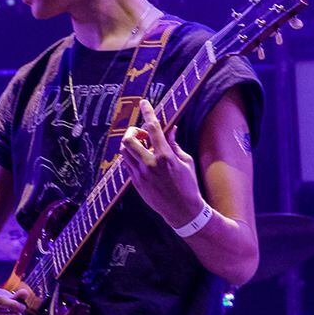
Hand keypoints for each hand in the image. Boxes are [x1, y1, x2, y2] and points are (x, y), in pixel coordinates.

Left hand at [120, 101, 206, 226]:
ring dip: (131, 144)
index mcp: (165, 156)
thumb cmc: (188, 185)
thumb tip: (170, 128)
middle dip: (133, 131)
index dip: (147, 112)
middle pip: (129, 139)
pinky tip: (142, 159)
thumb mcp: (186, 161)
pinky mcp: (135, 183)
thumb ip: (174, 144)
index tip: (144, 103)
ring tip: (143, 147)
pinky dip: (132, 157)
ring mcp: (140, 175)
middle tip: (142, 134)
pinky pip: (127, 164)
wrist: (183, 211)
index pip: (152, 128)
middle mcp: (150, 164)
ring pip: (124, 151)